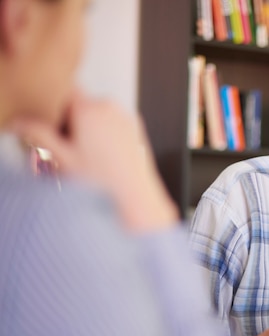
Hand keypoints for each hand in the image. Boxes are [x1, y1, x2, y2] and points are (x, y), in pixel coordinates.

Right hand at [11, 91, 177, 231]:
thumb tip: (20, 122)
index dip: (54, 109)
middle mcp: (109, 107)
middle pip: (80, 104)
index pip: (63, 93)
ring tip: (87, 156)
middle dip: (70, 121)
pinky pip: (113, 123)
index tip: (52, 127)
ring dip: (88, 128)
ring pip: (97, 114)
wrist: (135, 197)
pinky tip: (105, 157)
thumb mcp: (62, 158)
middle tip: (67, 148)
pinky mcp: (136, 127)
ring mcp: (125, 116)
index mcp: (89, 109)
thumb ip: (38, 135)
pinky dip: (105, 133)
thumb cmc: (102, 182)